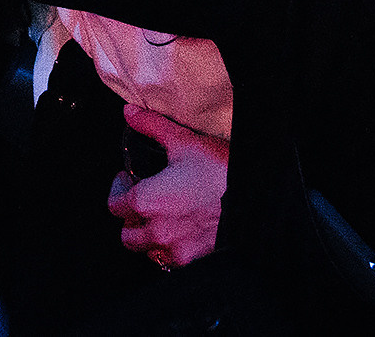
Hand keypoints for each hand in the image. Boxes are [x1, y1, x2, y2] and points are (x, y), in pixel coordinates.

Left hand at [104, 105, 227, 270]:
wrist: (260, 202)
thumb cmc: (222, 173)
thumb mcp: (186, 143)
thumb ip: (153, 127)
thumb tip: (130, 113)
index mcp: (147, 201)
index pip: (115, 205)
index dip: (118, 189)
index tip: (128, 178)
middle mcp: (157, 231)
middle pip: (128, 234)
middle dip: (131, 218)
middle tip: (143, 200)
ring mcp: (177, 250)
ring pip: (148, 251)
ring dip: (150, 237)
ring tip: (163, 217)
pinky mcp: (196, 261)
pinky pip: (172, 262)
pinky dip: (172, 249)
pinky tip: (183, 232)